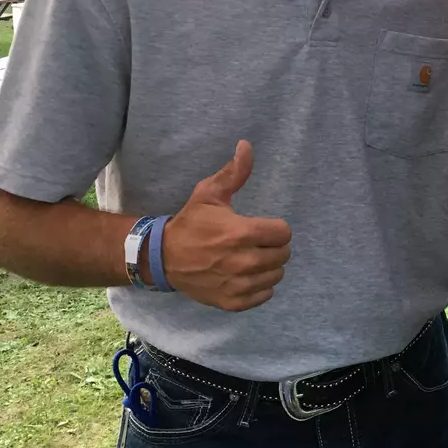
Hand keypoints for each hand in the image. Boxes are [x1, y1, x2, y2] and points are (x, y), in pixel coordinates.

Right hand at [160, 141, 291, 309]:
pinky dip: (260, 287)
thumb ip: (234, 172)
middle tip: (257, 242)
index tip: (263, 227)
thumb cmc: (191, 223)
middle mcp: (243, 261)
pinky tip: (246, 276)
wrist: (164, 258)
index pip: (284, 233)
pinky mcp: (232, 302)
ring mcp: (238, 285)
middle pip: (283, 255)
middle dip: (273, 246)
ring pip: (276, 276)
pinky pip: (264, 295)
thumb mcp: (209, 193)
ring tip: (252, 258)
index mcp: (240, 233)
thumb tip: (247, 145)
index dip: (276, 228)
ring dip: (269, 267)